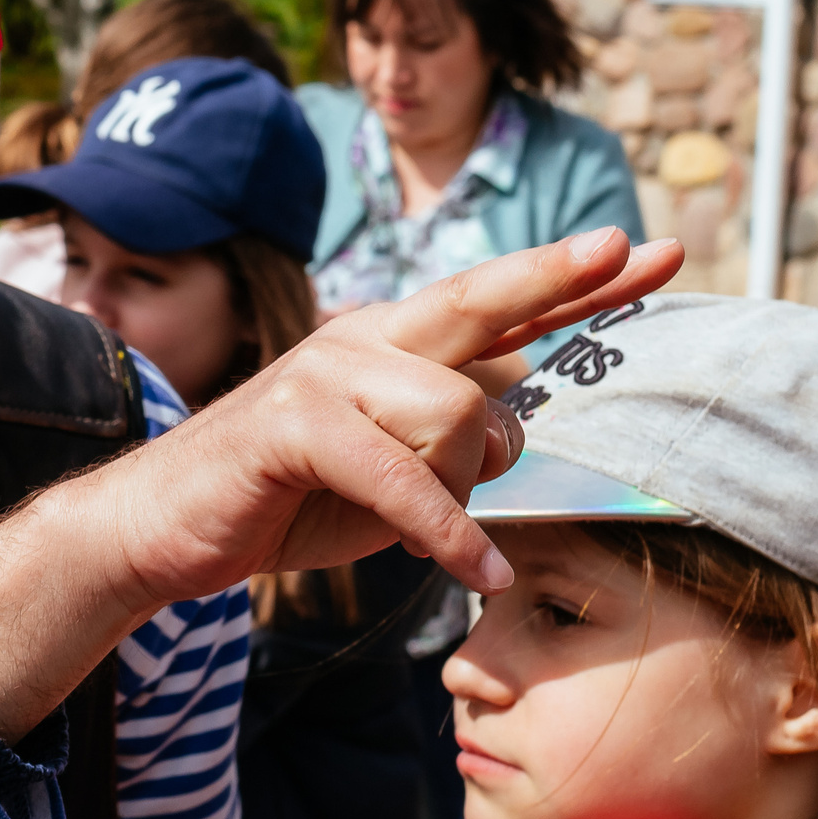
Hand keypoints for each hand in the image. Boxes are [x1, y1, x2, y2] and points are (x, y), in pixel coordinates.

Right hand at [0, 226, 681, 739]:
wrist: (165, 524)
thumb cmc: (286, 497)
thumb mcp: (390, 470)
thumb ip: (451, 439)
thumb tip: (519, 421)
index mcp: (390, 344)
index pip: (497, 306)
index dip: (573, 277)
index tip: (652, 251)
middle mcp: (362, 340)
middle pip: (479, 302)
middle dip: (558, 275)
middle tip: (626, 248)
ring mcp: (324, 374)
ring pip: (454, 410)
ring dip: (469, 485)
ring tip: (446, 531)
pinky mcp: (293, 424)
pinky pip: (400, 476)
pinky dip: (446, 532)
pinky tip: (478, 570)